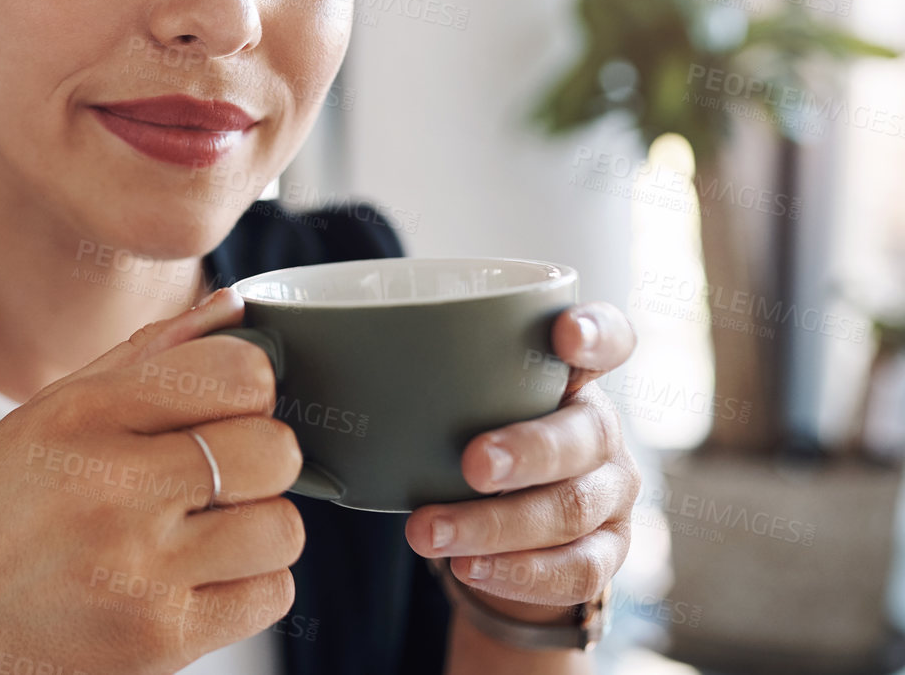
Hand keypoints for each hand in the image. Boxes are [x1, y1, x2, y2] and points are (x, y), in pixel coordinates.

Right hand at [0, 287, 303, 674]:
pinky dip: (250, 586)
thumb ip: (147, 355)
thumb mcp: (50, 413)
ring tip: (209, 530)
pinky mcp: (160, 639)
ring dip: (260, 528)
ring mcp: (139, 569)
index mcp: (84, 415)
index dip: (253, 385)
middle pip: (274, 451)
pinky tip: (199, 577)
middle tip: (223, 474)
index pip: (237, 373)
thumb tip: (236, 309)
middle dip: (264, 458)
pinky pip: (270, 595)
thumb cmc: (5, 513)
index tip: (233, 405)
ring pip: (282, 528)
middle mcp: (112, 488)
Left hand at [404, 302, 639, 623]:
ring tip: (428, 533)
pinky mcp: (608, 552)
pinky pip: (577, 569)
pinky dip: (519, 572)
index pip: (609, 337)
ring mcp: (611, 493)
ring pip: (572, 507)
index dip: (596, 332)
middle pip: (586, 433)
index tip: (564, 334)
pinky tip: (467, 568)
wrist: (508, 534)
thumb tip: (293, 350)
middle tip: (470, 463)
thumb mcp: (456, 404)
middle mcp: (601, 429)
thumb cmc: (470, 442)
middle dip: (527, 449)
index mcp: (571, 375)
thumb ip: (417, 376)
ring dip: (496, 523)